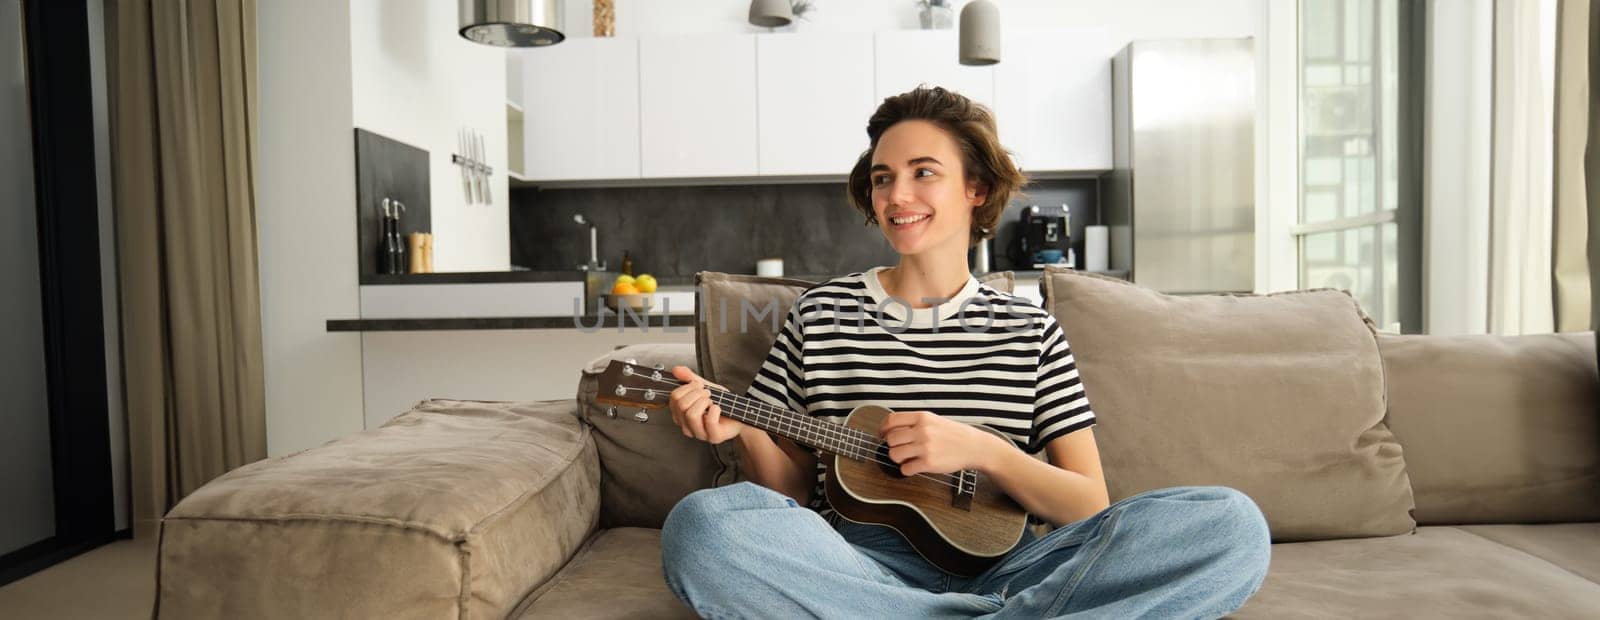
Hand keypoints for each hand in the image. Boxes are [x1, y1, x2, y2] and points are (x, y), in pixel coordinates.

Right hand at [668, 366, 743, 443]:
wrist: (740, 413)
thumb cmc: (722, 403)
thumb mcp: (705, 387)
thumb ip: (690, 378)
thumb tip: (677, 370)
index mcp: (681, 414)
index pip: (674, 397)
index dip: (688, 387)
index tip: (699, 387)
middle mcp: (687, 425)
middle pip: (681, 405)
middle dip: (697, 393)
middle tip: (708, 394)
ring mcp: (699, 433)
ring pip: (691, 414)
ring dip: (705, 402)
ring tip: (712, 402)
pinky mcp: (713, 437)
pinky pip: (709, 421)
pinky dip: (716, 410)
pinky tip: (718, 409)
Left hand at [879, 411, 1004, 476]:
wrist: (974, 446)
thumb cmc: (954, 434)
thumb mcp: (934, 420)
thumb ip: (914, 422)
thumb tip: (891, 429)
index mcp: (922, 417)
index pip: (891, 420)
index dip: (883, 429)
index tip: (882, 435)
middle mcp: (922, 431)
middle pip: (890, 439)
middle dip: (892, 446)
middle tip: (899, 449)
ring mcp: (925, 447)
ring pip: (894, 455)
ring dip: (898, 458)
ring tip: (907, 458)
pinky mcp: (928, 463)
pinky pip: (905, 469)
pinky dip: (907, 470)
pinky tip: (915, 466)